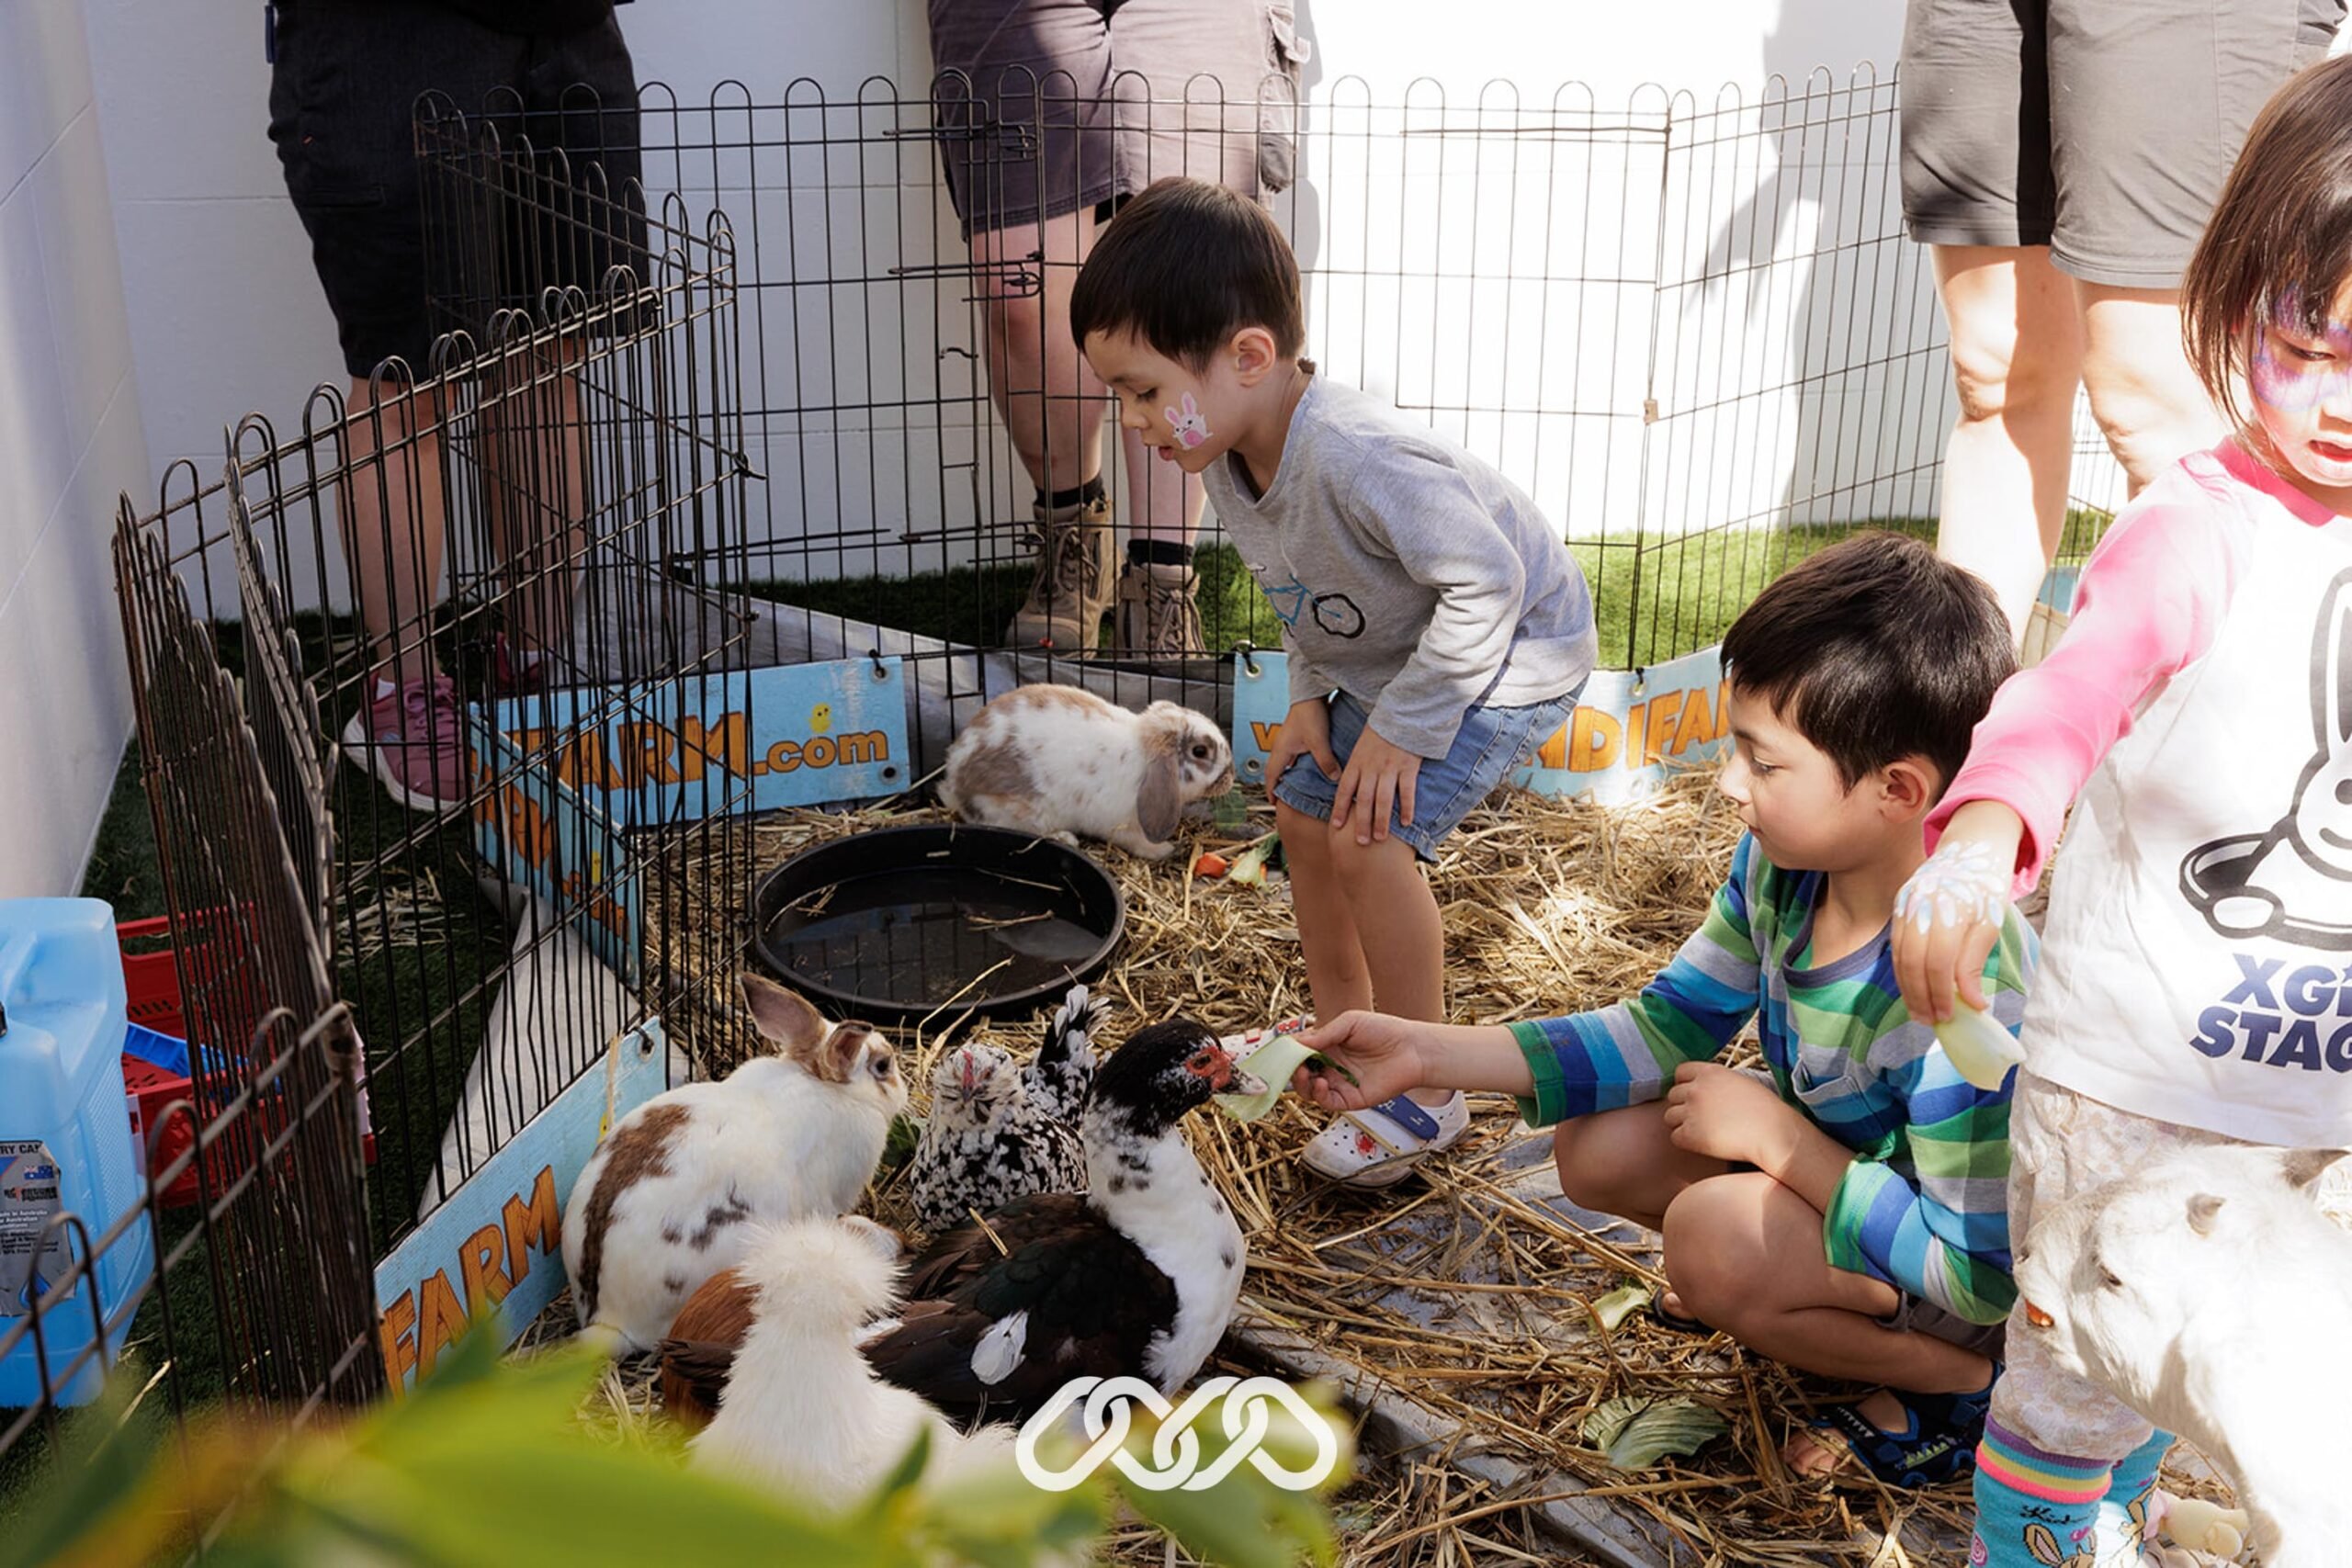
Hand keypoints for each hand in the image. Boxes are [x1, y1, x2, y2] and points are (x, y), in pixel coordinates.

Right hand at [1265, 697, 1340, 805]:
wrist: (1312, 694)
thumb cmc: (1309, 713)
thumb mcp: (1318, 741)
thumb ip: (1325, 761)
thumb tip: (1334, 778)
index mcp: (1281, 750)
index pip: (1271, 776)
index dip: (1271, 791)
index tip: (1274, 803)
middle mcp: (1282, 747)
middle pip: (1276, 771)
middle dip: (1278, 785)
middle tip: (1284, 797)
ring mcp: (1290, 741)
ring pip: (1285, 763)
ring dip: (1288, 775)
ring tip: (1297, 786)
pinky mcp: (1298, 736)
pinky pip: (1294, 756)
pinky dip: (1298, 765)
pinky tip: (1310, 768)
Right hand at [1289, 1010, 1430, 1111]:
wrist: (1412, 1050)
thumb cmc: (1384, 1030)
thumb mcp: (1349, 1023)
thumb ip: (1322, 1034)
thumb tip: (1295, 1043)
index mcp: (1329, 1046)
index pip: (1300, 1052)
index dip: (1289, 1052)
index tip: (1279, 1050)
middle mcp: (1331, 1066)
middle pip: (1301, 1072)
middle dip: (1291, 1069)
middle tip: (1289, 1064)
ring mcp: (1339, 1083)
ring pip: (1309, 1090)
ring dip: (1301, 1083)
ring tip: (1305, 1073)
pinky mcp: (1349, 1099)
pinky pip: (1326, 1101)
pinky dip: (1317, 1095)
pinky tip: (1320, 1083)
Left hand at [1330, 723, 1422, 844]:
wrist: (1402, 714)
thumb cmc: (1380, 733)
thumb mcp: (1360, 748)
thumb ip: (1356, 768)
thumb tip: (1348, 790)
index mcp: (1357, 762)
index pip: (1345, 789)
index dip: (1340, 809)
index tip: (1337, 827)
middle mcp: (1371, 767)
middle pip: (1364, 799)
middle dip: (1361, 822)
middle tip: (1360, 842)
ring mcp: (1390, 768)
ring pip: (1383, 798)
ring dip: (1381, 820)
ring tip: (1379, 838)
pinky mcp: (1408, 767)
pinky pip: (1407, 791)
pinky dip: (1406, 808)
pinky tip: (1405, 822)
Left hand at [1662, 1061, 1805, 1171]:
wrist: (1773, 1133)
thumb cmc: (1765, 1111)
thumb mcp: (1740, 1082)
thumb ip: (1718, 1082)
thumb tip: (1704, 1089)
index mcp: (1710, 1072)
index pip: (1680, 1073)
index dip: (1686, 1085)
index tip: (1697, 1097)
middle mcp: (1696, 1088)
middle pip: (1672, 1096)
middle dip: (1683, 1106)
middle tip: (1702, 1119)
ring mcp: (1691, 1111)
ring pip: (1669, 1117)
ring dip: (1682, 1124)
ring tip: (1703, 1132)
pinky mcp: (1690, 1134)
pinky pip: (1675, 1137)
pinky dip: (1686, 1142)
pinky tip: (1703, 1144)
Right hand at [1890, 803, 2021, 1023]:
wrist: (1970, 848)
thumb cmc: (1985, 888)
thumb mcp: (1990, 924)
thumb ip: (1975, 963)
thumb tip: (1971, 1002)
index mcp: (1950, 909)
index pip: (1938, 961)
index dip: (1942, 993)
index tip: (1951, 1015)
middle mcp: (1922, 906)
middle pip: (1913, 962)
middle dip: (1921, 996)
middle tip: (1931, 1021)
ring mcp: (1906, 905)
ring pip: (1899, 956)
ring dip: (1908, 988)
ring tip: (1920, 1012)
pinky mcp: (1899, 906)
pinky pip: (1895, 945)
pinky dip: (1902, 970)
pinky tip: (1913, 988)